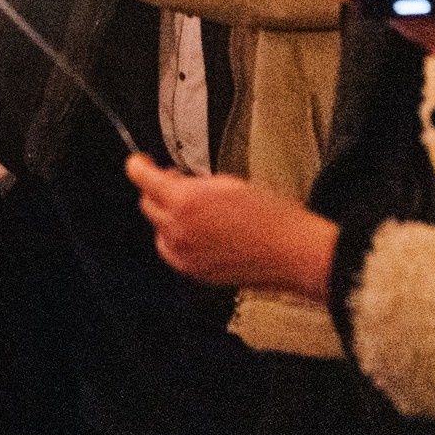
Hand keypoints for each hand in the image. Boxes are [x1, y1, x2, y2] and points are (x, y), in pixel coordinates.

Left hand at [125, 154, 336, 299]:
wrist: (295, 252)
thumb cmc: (272, 217)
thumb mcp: (229, 183)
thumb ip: (194, 182)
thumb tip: (177, 182)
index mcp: (185, 200)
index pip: (142, 177)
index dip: (139, 165)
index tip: (141, 163)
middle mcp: (178, 229)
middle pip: (148, 203)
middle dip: (159, 191)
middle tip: (179, 185)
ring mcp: (184, 254)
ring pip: (159, 228)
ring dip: (169, 217)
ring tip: (199, 214)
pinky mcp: (194, 272)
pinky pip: (172, 251)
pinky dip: (177, 241)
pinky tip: (200, 234)